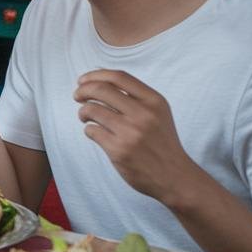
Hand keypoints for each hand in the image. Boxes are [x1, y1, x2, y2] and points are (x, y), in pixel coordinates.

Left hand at [74, 70, 200, 205]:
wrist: (175, 176)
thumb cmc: (161, 142)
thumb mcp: (158, 113)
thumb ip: (135, 96)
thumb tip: (98, 80)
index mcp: (154, 101)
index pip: (118, 77)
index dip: (95, 75)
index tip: (83, 80)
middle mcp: (143, 114)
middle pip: (101, 89)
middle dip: (82, 91)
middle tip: (77, 96)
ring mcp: (130, 132)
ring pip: (91, 109)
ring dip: (83, 111)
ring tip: (85, 116)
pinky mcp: (118, 150)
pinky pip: (91, 131)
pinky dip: (89, 129)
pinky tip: (96, 133)